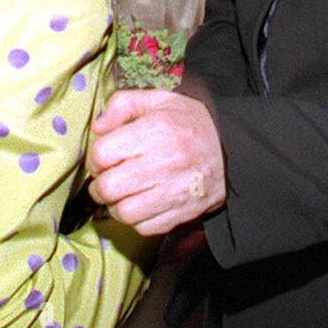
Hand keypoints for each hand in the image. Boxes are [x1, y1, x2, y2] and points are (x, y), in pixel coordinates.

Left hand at [87, 90, 225, 236]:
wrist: (232, 149)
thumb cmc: (189, 122)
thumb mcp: (158, 99)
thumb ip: (122, 104)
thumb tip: (98, 127)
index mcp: (154, 131)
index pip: (102, 153)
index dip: (95, 158)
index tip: (103, 159)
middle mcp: (163, 163)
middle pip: (108, 187)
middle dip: (99, 186)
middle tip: (106, 180)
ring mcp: (174, 191)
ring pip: (124, 212)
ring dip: (116, 206)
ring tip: (122, 195)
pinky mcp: (183, 212)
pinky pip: (145, 227)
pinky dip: (137, 220)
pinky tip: (141, 205)